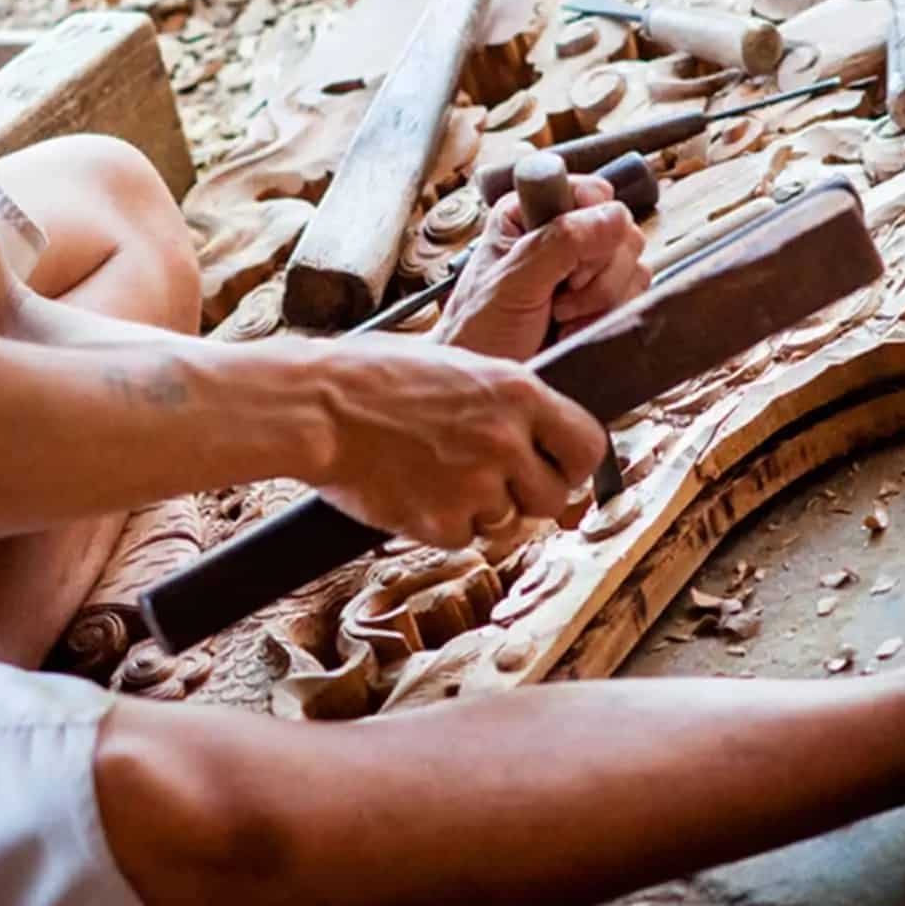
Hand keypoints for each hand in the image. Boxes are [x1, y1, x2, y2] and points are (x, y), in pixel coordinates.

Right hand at [305, 334, 610, 547]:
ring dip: (482, 511)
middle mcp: (506, 440)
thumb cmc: (371, 375)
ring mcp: (476, 486)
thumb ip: (501, 399)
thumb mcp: (456, 366)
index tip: (557, 466)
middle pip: (553, 496)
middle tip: (492, 481)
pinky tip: (413, 493)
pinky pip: (463, 539)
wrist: (316, 406)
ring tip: (436, 477)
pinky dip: (443, 526)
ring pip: (508, 523)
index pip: (588, 444)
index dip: (574, 462)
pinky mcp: (441, 523)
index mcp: (516, 392)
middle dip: (526, 495)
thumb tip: (532, 426)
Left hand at [435, 174, 649, 360]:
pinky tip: (575, 329)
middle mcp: (562, 232)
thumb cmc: (479, 331)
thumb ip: (560, 244)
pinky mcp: (602, 298)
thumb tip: (613, 216)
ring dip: (600, 300)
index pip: (593, 193)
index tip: (567, 266)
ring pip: (633, 264)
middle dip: (596, 274)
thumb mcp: (513, 283)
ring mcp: (585, 266)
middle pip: (621, 230)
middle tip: (558, 298)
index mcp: (531, 210)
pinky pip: (635, 295)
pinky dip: (608, 318)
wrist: (487, 385)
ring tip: (561, 317)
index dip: (592, 227)